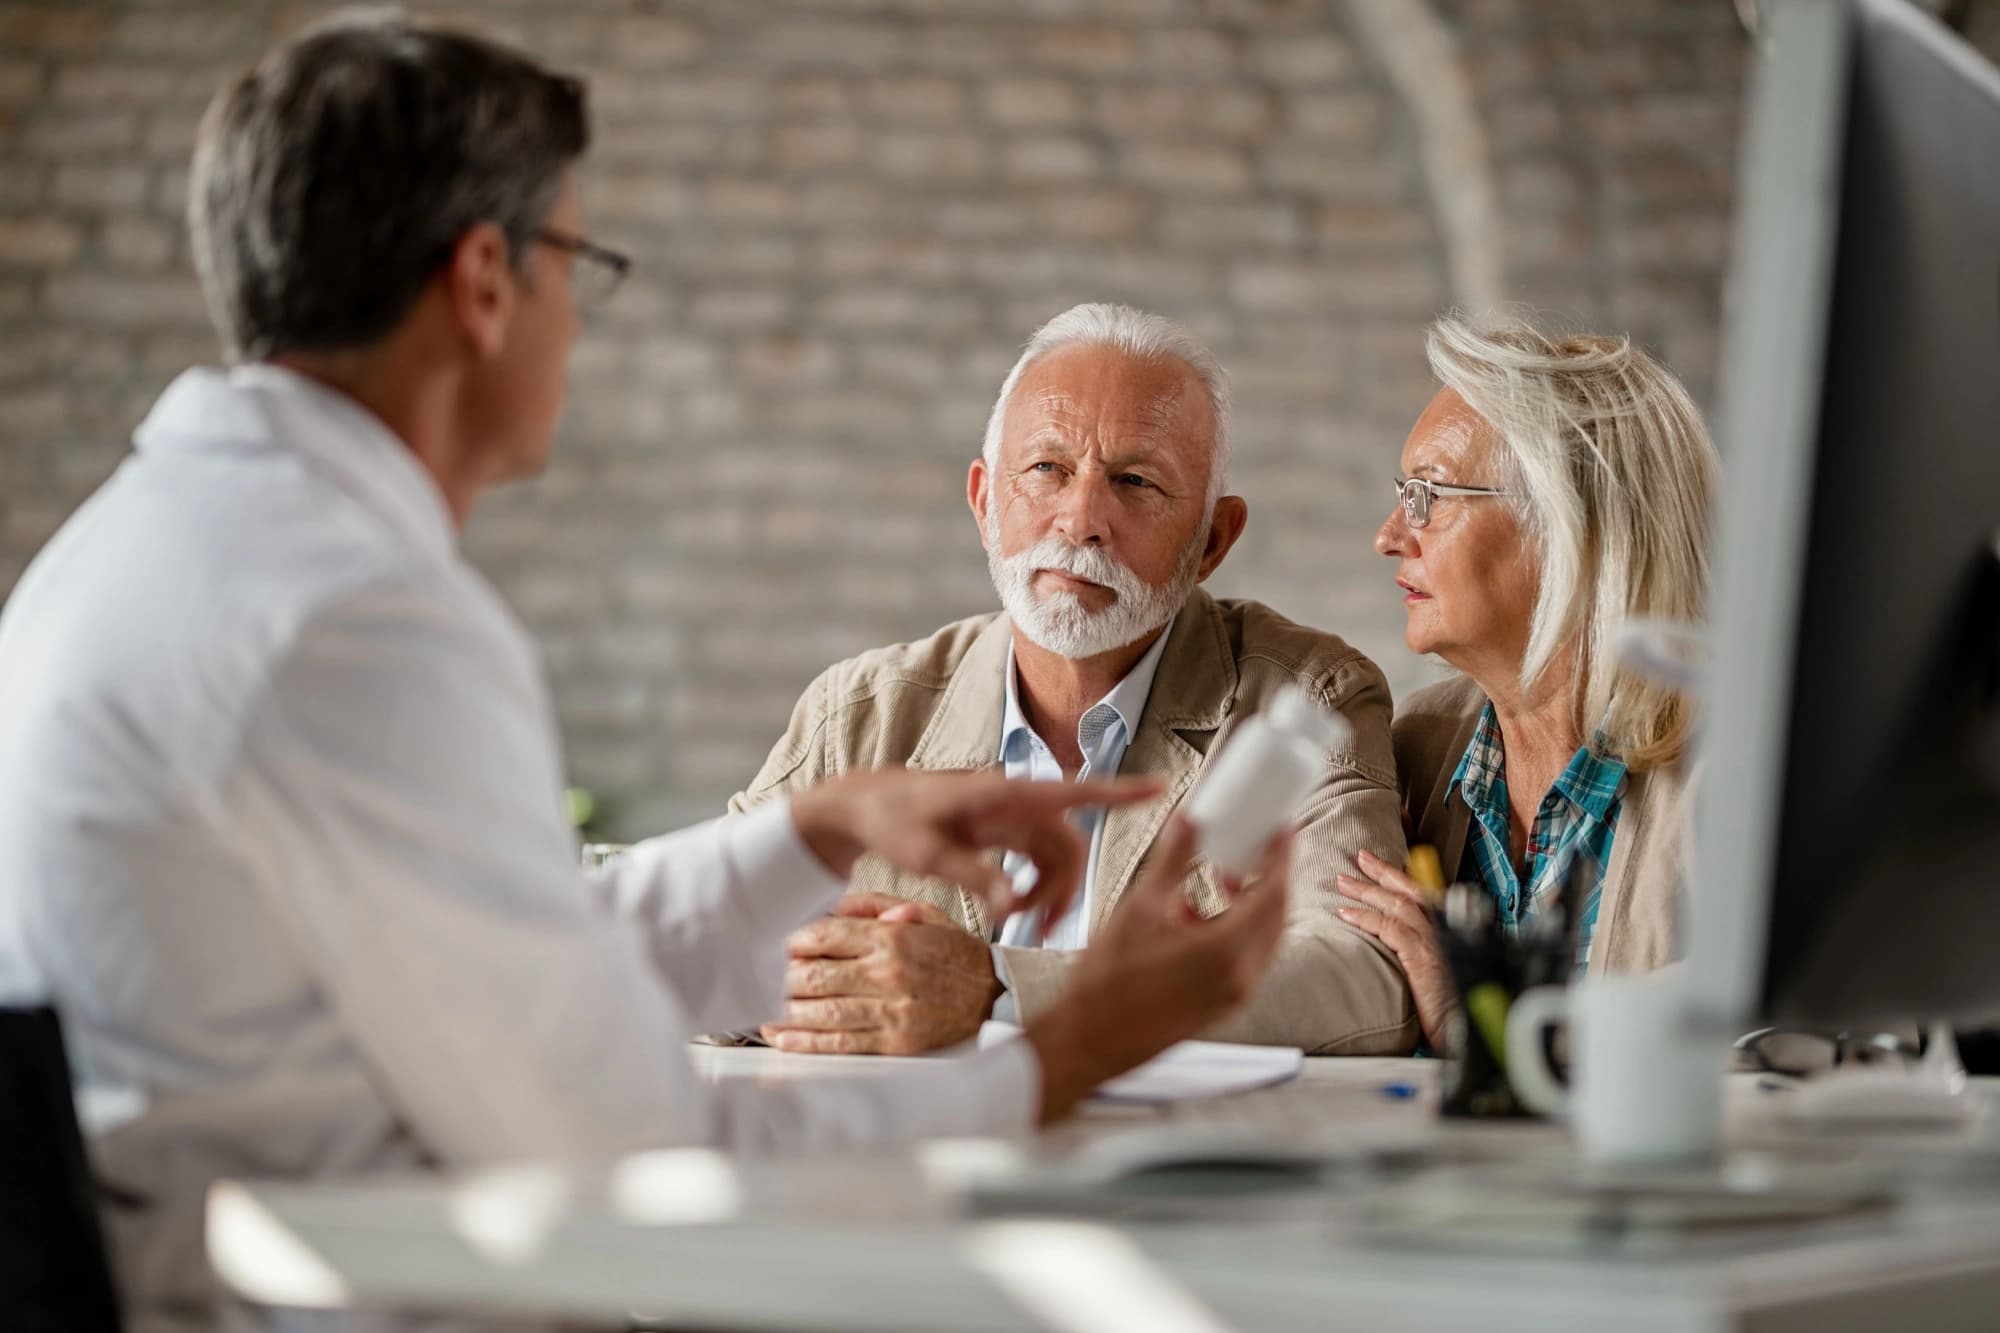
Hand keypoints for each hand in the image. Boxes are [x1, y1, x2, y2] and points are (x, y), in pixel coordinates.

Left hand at [761, 893, 999, 1054]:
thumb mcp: (926, 915)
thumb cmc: (958, 956)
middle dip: (784, 977)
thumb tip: (834, 905)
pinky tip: (782, 1038)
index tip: (780, 945)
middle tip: (766, 976)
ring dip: (787, 1011)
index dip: (794, 941)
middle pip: (816, 975)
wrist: (1000, 997)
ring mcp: (893, 1011)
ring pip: (823, 1011)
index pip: (825, 936)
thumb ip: (878, 906)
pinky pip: (841, 1043)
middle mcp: (890, 973)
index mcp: (893, 937)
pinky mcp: (897, 1043)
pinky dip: (805, 1042)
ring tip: (765, 1008)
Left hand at [790, 769, 1161, 926]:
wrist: (867, 806)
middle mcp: (1015, 800)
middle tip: (1039, 929)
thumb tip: (1013, 907)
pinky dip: (1034, 884)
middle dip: (1064, 888)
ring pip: (1055, 856)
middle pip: (1068, 844)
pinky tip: (1013, 905)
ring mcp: (1011, 814)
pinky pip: (1037, 858)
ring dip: (1048, 891)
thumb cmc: (894, 820)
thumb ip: (974, 878)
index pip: (1073, 791)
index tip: (1159, 788)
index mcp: (1003, 795)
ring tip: (1019, 921)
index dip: (1119, 791)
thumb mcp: (928, 855)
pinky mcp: (1003, 827)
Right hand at [1024, 817, 1290, 1121]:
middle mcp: (1240, 978)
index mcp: (1226, 952)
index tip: (1282, 832)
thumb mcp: (1140, 908)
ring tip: (1221, 878)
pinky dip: (1235, 930)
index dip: (1281, 858)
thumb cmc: (1107, 984)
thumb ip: (1173, 860)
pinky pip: (1245, 959)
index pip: (1273, 894)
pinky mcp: (1223, 1006)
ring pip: (1261, 939)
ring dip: (1250, 905)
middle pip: (1275, 917)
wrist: (1090, 1038)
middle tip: (1256, 848)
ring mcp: (1234, 996)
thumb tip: (1189, 822)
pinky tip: (1197, 914)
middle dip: (1269, 878)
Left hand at [1336, 849, 1457, 1051]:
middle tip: (1360, 859)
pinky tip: (1346, 915)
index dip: (1397, 876)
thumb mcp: (1432, 971)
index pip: (1420, 893)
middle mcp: (1443, 932)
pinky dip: (1366, 919)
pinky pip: (1390, 929)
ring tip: (1343, 883)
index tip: (1375, 864)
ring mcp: (1434, 943)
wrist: (1459, 1028)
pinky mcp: (1422, 957)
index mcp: (1446, 931)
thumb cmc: (1447, 1005)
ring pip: (1397, 905)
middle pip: (1410, 891)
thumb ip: (1416, 949)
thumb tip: (1390, 938)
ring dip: (1368, 891)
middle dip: (1382, 872)